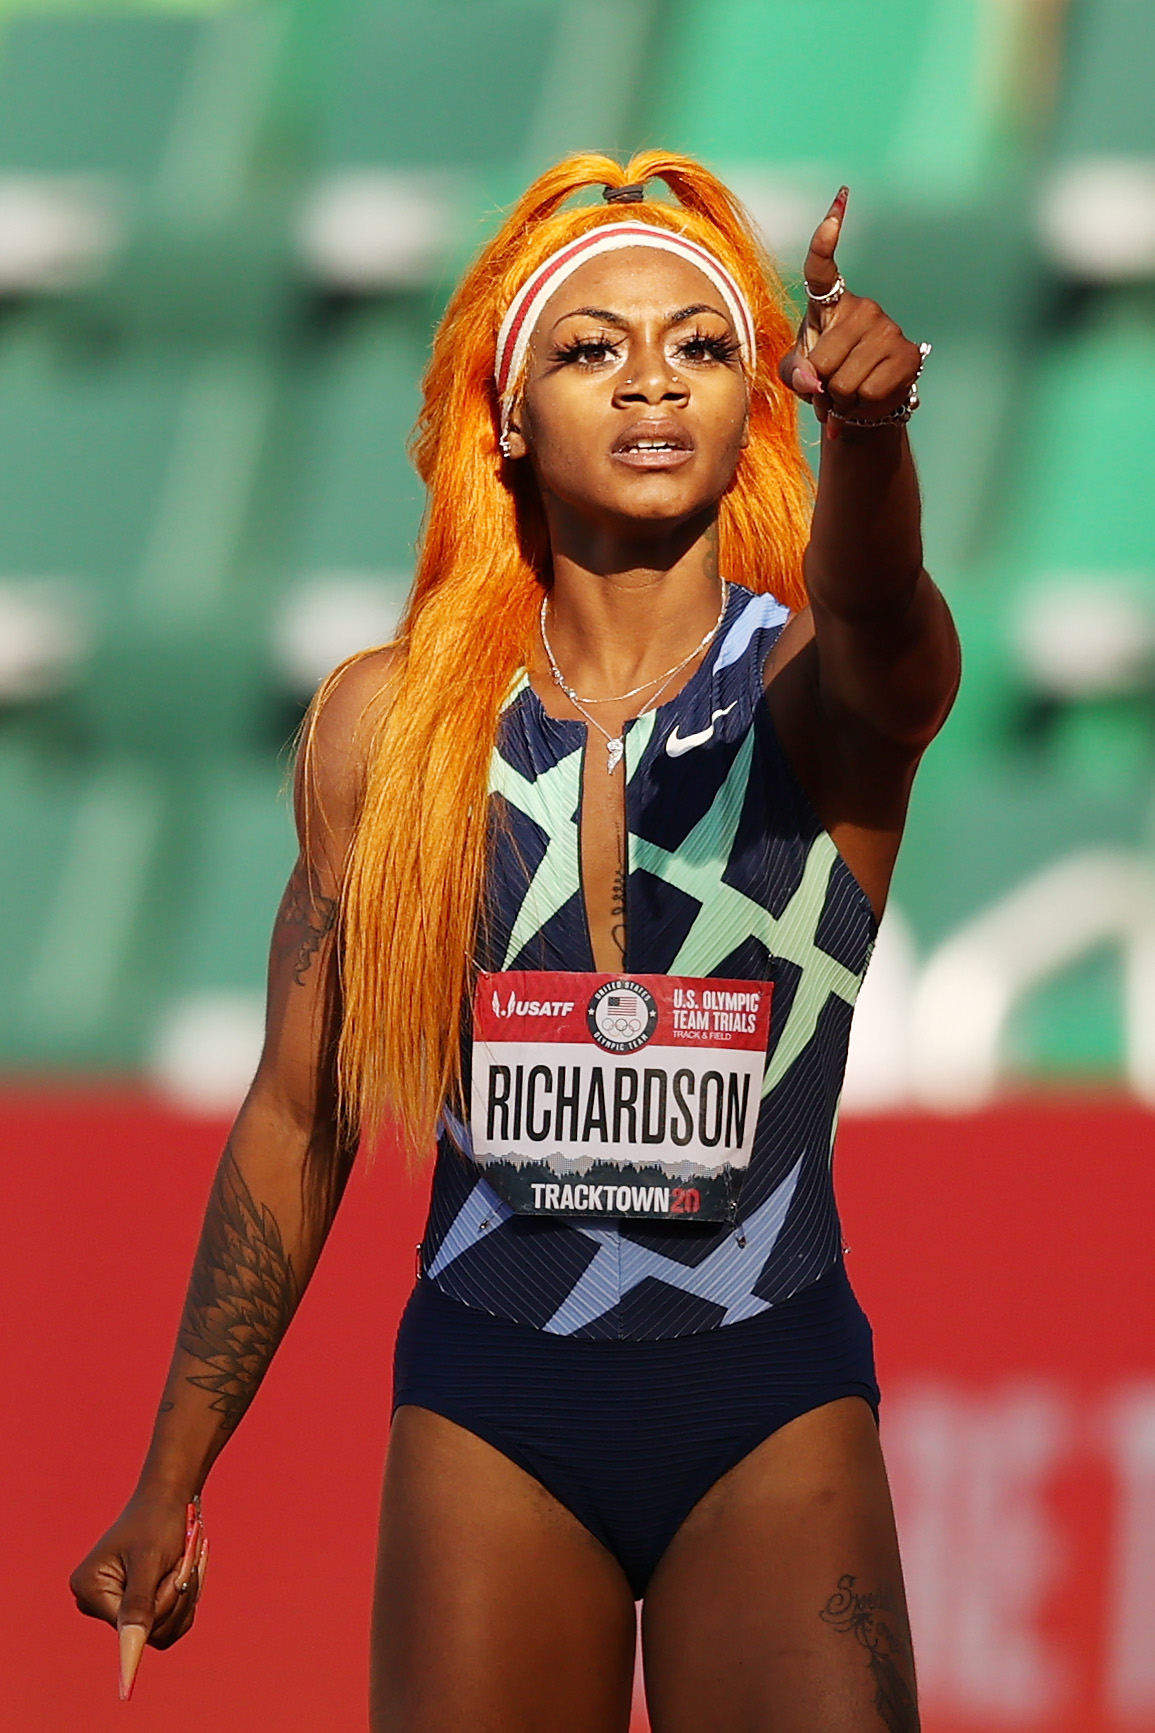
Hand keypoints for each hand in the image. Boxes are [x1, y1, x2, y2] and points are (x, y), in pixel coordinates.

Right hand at [70, 1488, 206, 1657]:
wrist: (171, 1496)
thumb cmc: (158, 1520)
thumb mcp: (151, 1560)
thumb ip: (140, 1603)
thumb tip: (130, 1643)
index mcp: (89, 1588)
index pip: (130, 1624)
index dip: (155, 1611)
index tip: (129, 1689)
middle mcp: (97, 1602)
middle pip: (149, 1630)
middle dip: (176, 1594)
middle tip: (183, 1557)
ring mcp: (120, 1606)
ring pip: (165, 1628)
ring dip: (185, 1595)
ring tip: (186, 1557)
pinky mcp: (141, 1605)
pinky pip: (172, 1622)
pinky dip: (187, 1597)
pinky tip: (187, 1567)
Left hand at [779, 188, 923, 431]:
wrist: (861, 403)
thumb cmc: (825, 377)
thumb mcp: (797, 371)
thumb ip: (794, 372)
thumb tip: (813, 381)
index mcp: (830, 304)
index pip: (822, 270)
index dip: (826, 241)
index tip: (838, 205)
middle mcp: (862, 308)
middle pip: (822, 363)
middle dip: (819, 388)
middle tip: (828, 389)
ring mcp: (888, 328)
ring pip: (844, 382)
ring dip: (839, 401)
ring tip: (847, 394)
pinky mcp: (907, 354)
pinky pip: (868, 392)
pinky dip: (860, 408)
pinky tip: (866, 399)